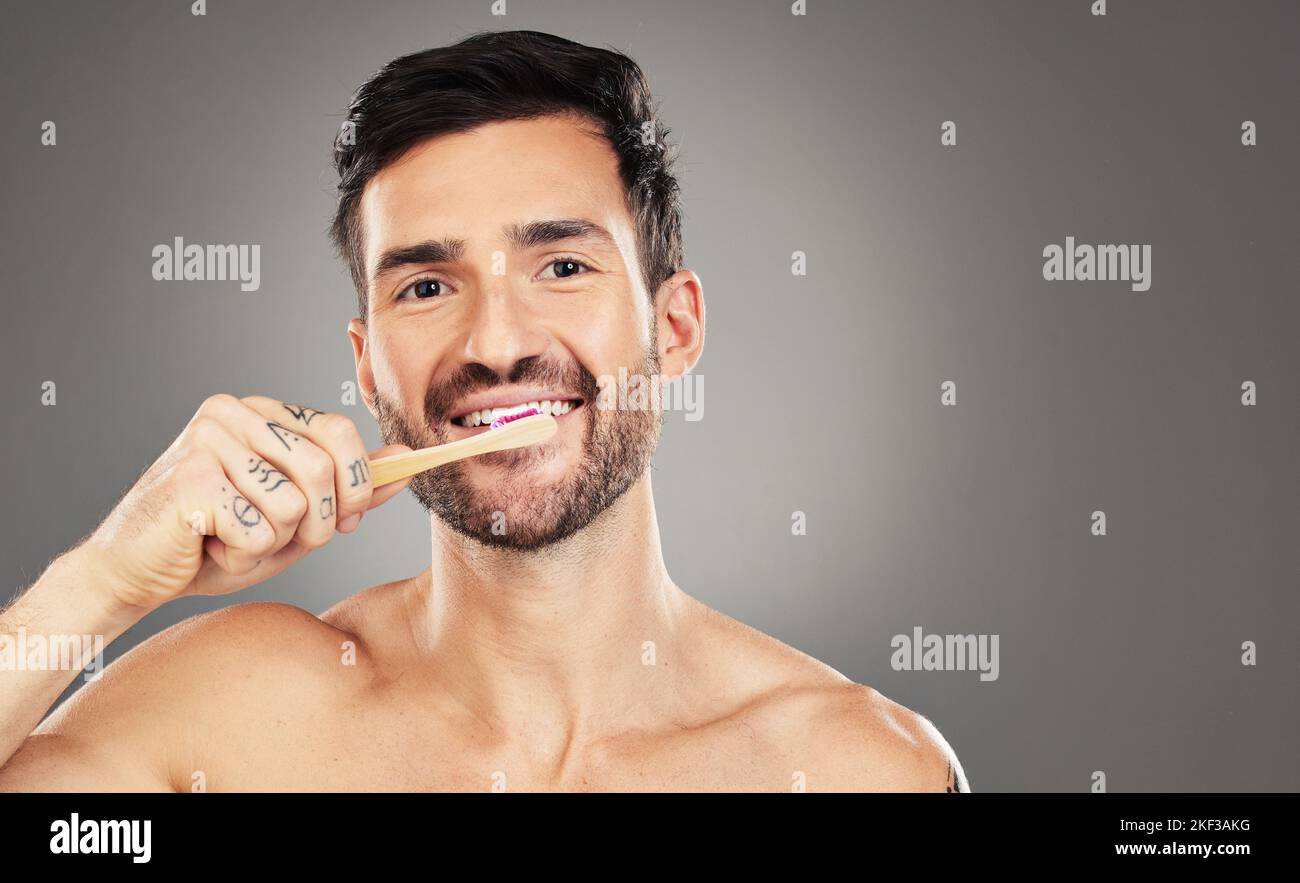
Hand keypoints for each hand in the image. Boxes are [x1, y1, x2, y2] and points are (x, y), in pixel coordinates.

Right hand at [80, 394, 411, 609]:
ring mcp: (207, 440)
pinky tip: (211, 545)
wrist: (137, 572)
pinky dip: (244, 554)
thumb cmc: (218, 541)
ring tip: (237, 537)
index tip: (347, 519)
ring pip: (293, 503)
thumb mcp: (299, 516)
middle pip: (323, 466)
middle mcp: (233, 413)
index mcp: (262, 412)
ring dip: (276, 540)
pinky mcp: (188, 478)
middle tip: (290, 539)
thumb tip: (406, 463)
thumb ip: (351, 489)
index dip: (357, 484)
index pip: (341, 431)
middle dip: (323, 520)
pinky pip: (258, 529)